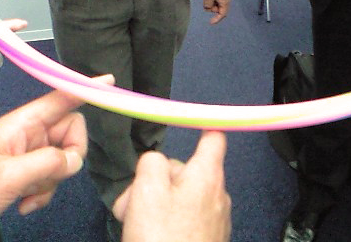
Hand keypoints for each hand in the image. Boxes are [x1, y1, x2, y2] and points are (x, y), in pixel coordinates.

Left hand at [0, 90, 87, 241]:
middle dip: (67, 157)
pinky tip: (25, 205)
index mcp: (21, 124)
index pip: (60, 98)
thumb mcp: (7, 178)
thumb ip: (47, 164)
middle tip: (52, 176)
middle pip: (69, 131)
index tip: (110, 82)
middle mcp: (27, 134)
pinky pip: (50, 175)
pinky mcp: (24, 172)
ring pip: (62, 157)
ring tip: (27, 197)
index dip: (85, 89)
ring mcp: (26, 153)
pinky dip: (44, 192)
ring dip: (52, 181)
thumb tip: (74, 160)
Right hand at [112, 131, 230, 241]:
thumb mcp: (146, 189)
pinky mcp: (207, 240)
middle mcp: (218, 195)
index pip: (214, 137)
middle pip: (186, 170)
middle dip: (156, 179)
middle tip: (132, 199)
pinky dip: (167, 221)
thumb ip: (151, 161)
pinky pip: (186, 219)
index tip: (188, 121)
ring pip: (182, 197)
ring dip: (157, 203)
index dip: (201, 126)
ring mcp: (215, 220)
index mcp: (207, 175)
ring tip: (135, 223)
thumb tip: (156, 162)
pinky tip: (150, 235)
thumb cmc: (162, 238)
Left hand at [201, 0, 231, 23]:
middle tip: (206, 3)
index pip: (222, 14)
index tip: (211, 22)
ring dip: (211, 2)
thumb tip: (208, 8)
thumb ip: (208, 5)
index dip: (217, 19)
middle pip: (220, 8)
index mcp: (225, 0)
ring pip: (218, 2)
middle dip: (212, 8)